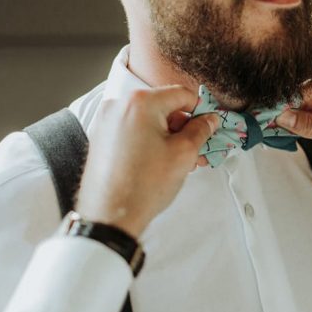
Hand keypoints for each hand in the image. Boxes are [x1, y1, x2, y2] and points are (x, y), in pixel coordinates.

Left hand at [75, 86, 218, 238]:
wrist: (108, 216)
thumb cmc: (145, 184)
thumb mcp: (184, 153)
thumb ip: (201, 130)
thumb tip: (209, 119)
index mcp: (140, 102)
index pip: (181, 94)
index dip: (201, 110)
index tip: (210, 126)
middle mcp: (119, 104)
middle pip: (164, 106)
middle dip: (184, 126)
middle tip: (198, 149)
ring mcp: (106, 121)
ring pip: (148, 120)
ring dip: (168, 135)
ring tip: (182, 160)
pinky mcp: (101, 138)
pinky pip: (133, 130)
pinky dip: (150, 140)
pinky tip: (161, 162)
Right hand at [276, 81, 311, 205]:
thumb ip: (311, 127)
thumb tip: (284, 116)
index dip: (292, 97)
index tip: (273, 108)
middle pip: (306, 95)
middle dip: (287, 107)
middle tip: (267, 118)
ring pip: (303, 107)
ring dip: (288, 117)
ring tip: (269, 125)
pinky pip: (306, 119)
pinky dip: (293, 126)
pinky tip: (280, 131)